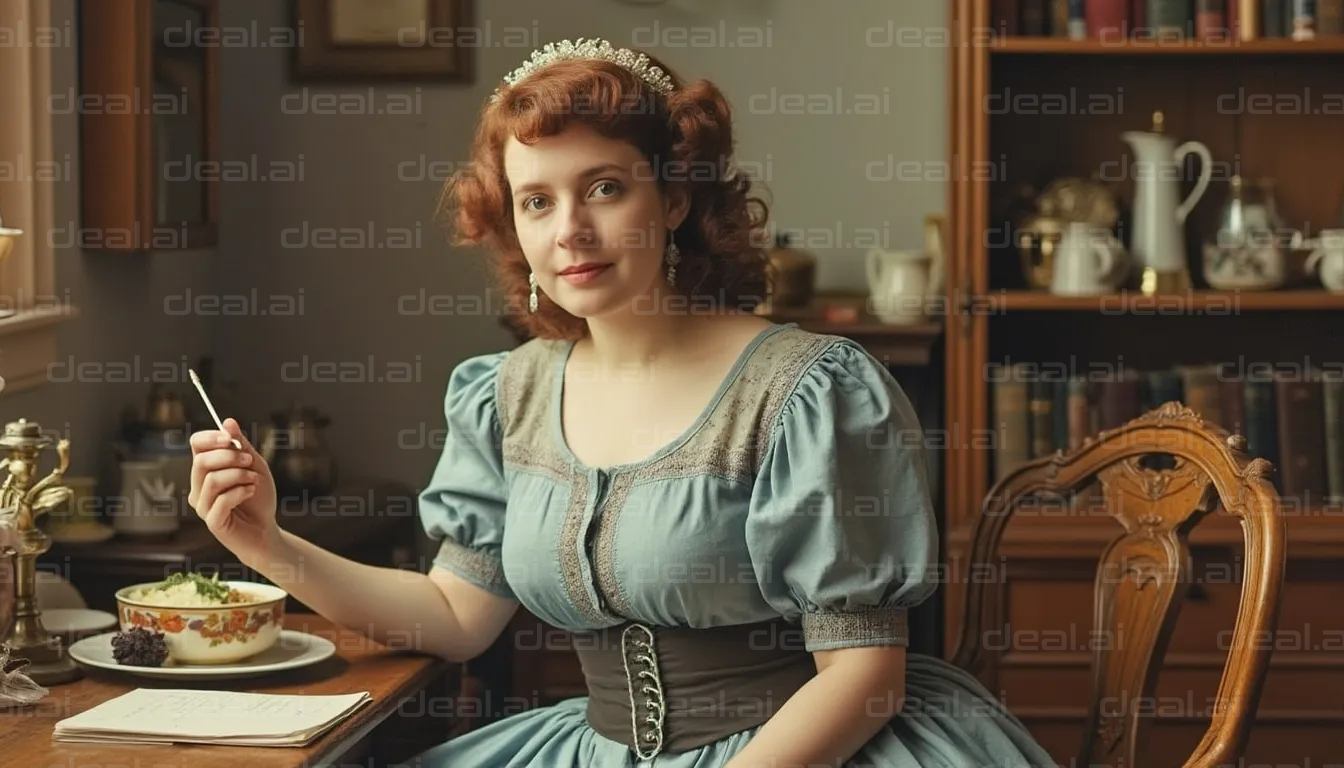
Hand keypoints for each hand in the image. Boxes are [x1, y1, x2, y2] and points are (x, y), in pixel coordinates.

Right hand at [188, 418, 278, 566]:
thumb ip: (241, 445)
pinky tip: (250, 492)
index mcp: (206, 469)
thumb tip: (227, 421)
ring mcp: (202, 505)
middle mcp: (198, 486)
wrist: (266, 530)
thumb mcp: (255, 465)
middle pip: (201, 461)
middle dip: (230, 457)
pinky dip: (240, 492)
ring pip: (212, 480)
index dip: (211, 438)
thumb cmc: (259, 498)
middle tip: (250, 462)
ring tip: (253, 480)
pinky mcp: (212, 522)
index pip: (196, 445)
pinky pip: (221, 500)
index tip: (231, 439)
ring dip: (238, 475)